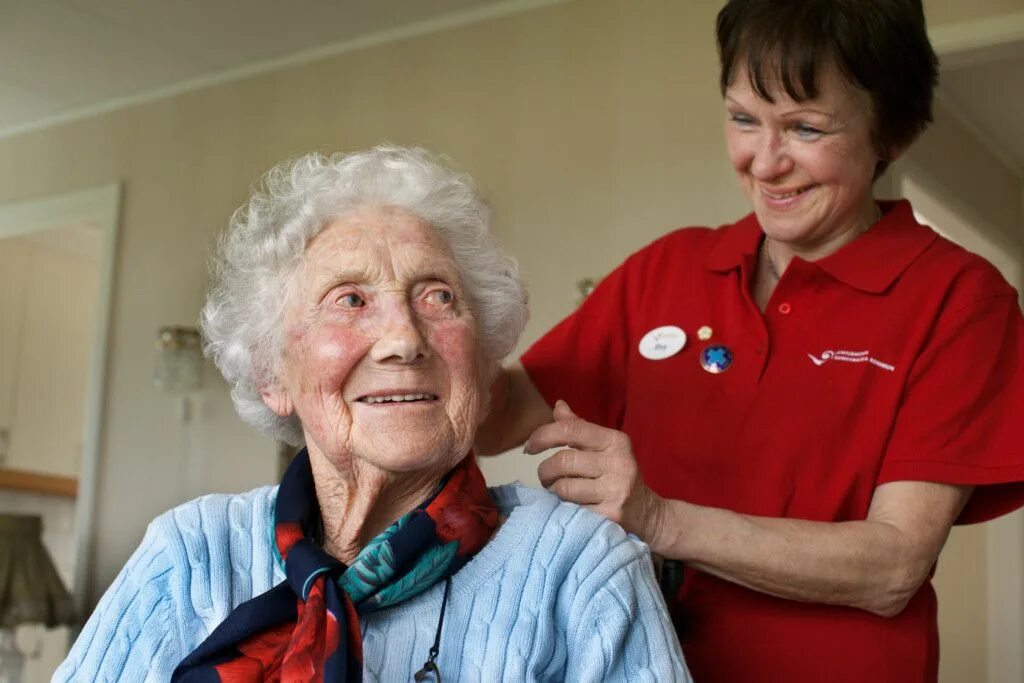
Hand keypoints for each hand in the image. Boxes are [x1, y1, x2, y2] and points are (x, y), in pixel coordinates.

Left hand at [525, 400, 664, 546]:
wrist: (648, 514)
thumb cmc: (617, 476)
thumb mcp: (604, 448)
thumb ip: (579, 428)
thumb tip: (558, 406)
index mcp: (615, 440)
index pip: (570, 429)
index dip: (542, 436)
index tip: (529, 448)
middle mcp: (619, 463)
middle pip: (563, 461)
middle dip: (545, 471)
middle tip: (546, 478)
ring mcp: (617, 490)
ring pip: (564, 487)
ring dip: (554, 491)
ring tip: (561, 493)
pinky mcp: (611, 516)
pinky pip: (572, 510)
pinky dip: (565, 509)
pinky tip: (573, 508)